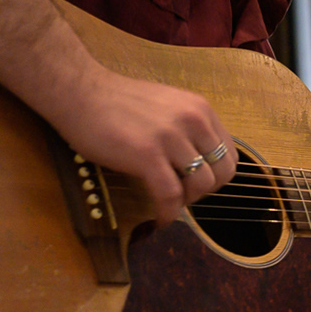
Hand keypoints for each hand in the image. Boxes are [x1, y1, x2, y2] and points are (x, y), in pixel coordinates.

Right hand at [48, 64, 236, 224]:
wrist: (80, 92)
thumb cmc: (117, 102)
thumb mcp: (167, 107)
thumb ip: (186, 129)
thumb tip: (197, 161)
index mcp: (200, 109)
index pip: (229, 154)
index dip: (215, 176)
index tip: (195, 183)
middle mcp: (193, 120)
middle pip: (222, 172)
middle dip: (204, 192)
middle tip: (182, 196)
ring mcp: (171, 137)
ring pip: (201, 185)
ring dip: (186, 202)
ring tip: (167, 204)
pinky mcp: (147, 154)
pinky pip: (170, 195)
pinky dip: (168, 213)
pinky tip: (159, 219)